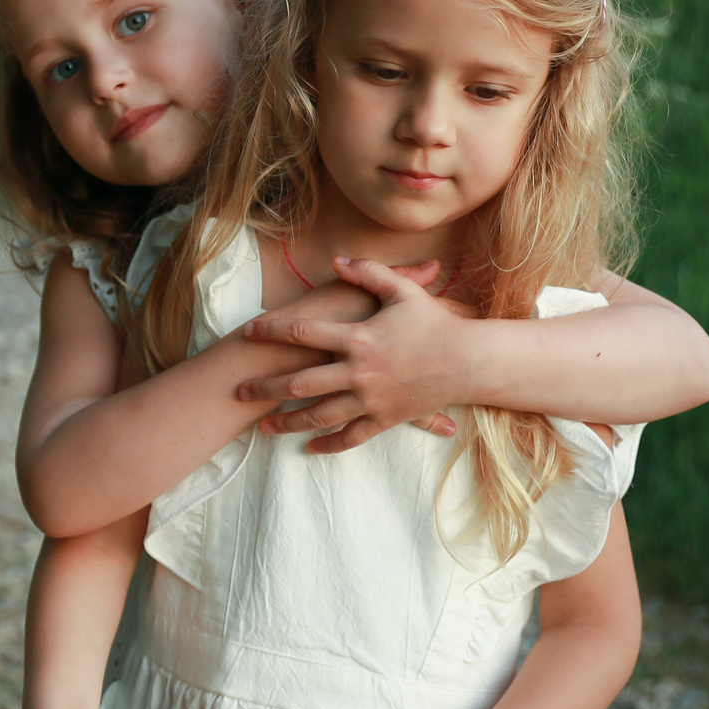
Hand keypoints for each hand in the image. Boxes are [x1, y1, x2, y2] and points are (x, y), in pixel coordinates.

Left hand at [238, 258, 465, 452]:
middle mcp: (358, 372)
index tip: (247, 331)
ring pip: (319, 417)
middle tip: (238, 390)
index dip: (272, 330)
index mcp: (358, 338)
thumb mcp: (403, 292)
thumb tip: (337, 260)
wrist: (470, 362)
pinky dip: (328, 444)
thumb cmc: (435, 324)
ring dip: (287, 423)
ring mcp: (370, 400)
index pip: (303, 332)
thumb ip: (369, 272)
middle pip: (300, 383)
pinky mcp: (384, 419)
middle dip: (265, 388)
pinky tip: (308, 448)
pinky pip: (351, 437)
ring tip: (261, 426)